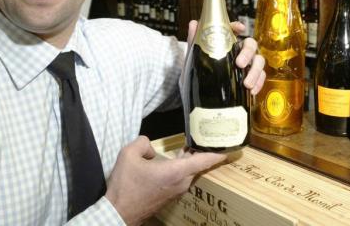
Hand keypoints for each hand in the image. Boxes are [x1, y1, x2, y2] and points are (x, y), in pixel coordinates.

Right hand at [105, 136, 225, 224]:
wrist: (118, 213)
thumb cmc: (125, 185)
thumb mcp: (128, 155)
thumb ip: (143, 142)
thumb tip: (150, 147)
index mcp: (176, 172)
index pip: (204, 160)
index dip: (219, 153)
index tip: (231, 147)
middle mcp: (181, 182)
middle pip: (198, 164)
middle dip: (202, 151)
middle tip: (205, 136)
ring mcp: (177, 191)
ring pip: (189, 171)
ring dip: (190, 159)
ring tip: (189, 145)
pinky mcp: (170, 196)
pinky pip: (181, 177)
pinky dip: (181, 167)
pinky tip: (172, 160)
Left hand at [187, 20, 265, 94]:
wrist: (205, 92)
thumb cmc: (204, 70)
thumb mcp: (197, 57)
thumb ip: (195, 40)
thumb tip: (193, 24)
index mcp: (229, 42)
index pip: (235, 30)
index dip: (238, 27)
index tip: (241, 28)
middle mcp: (241, 51)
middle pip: (251, 45)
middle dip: (247, 53)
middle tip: (239, 64)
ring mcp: (249, 63)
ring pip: (259, 61)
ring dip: (255, 72)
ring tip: (246, 84)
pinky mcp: (253, 77)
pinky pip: (261, 77)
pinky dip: (259, 83)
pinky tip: (252, 91)